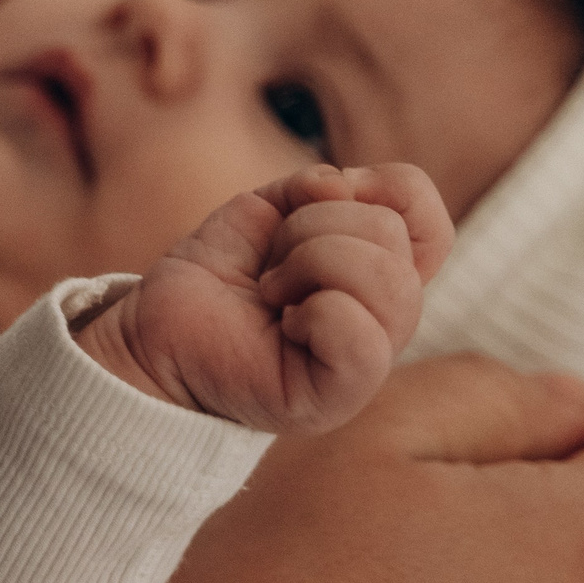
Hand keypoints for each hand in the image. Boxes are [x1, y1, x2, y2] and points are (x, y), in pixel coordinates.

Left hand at [75, 163, 450, 435]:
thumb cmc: (215, 279)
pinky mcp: (339, 396)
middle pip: (391, 234)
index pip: (427, 218)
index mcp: (378, 274)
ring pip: (387, 278)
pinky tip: (282, 325)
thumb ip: (312, 187)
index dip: (383, 188)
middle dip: (311, 226)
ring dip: (308, 262)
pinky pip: (360, 334)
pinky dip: (313, 312)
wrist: (156, 335)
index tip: (317, 198)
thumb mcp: (264, 212)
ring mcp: (369, 360)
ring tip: (271, 290)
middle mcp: (386, 318)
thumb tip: (341, 186)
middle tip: (272, 264)